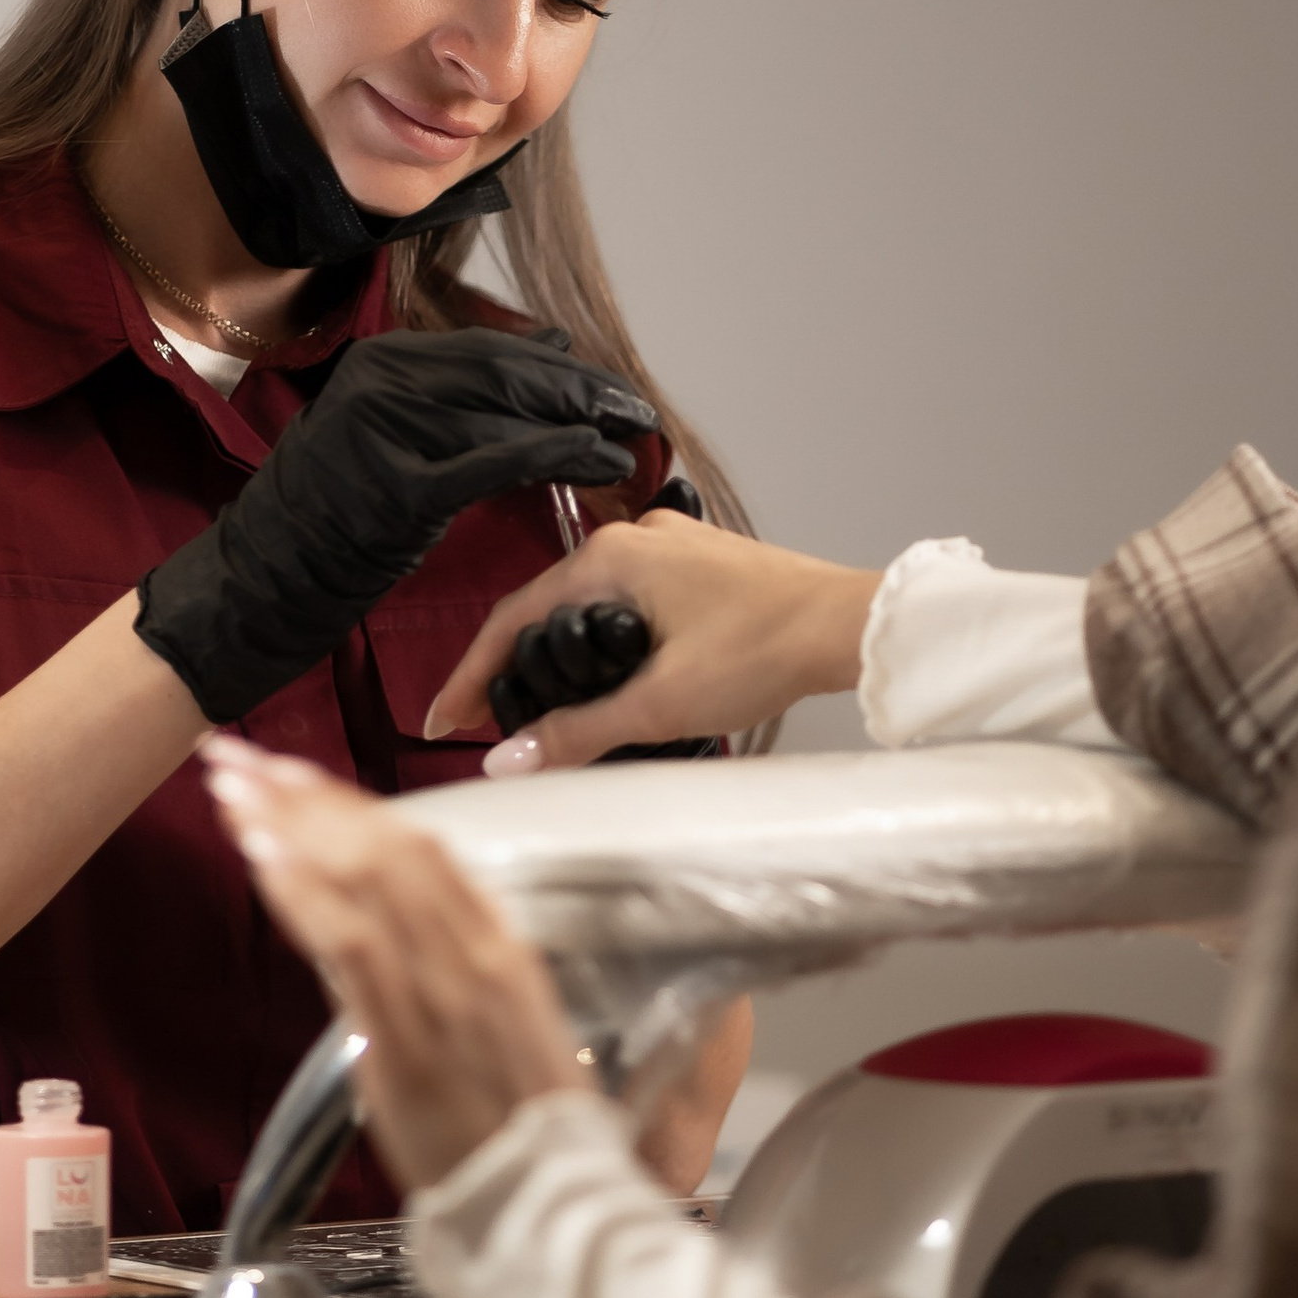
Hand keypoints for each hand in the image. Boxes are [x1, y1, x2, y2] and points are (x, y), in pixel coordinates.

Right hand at [136, 328, 651, 722]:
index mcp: (380, 362)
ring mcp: (385, 431)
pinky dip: (556, 458)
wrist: (263, 579)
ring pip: (509, 415)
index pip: (492, 350)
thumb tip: (555, 348)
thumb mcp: (388, 436)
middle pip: (508, 374)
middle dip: (581, 390)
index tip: (611, 385)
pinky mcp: (398, 487)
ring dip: (581, 426)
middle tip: (637, 410)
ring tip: (632, 440)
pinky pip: (496, 464)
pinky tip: (599, 462)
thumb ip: (458, 396)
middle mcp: (380, 382)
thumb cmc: (332, 517)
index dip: (561, 366)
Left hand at [201, 736, 582, 1191]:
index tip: (297, 774)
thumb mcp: (518, 1028)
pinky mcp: (402, 1043)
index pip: (424, 849)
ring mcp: (437, 996)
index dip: (352, 805)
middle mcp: (472, 957)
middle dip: (304, 798)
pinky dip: (304, 894)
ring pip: (361, 880)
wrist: (552, 1206)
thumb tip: (398, 938)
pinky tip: (262, 859)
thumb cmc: (536, 1130)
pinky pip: (350, 948)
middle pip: (381, 848)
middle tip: (240, 760)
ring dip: (289, 828)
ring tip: (232, 792)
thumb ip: (464, 974)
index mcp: (505, 950)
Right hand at [424, 511, 882, 770]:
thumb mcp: (660, 704)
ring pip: (593, 604)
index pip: (512, 618)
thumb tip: (508, 758)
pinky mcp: (702, 567)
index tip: (446, 718)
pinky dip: (608, 640)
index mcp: (610, 560)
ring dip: (564, 652)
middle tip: (490, 720)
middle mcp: (636, 540)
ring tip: (546, 706)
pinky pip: (632, 601)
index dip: (472, 675)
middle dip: (514, 665)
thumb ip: (577, 732)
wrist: (850, 626)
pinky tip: (614, 677)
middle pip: (548, 607)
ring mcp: (672, 548)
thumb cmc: (767, 648)